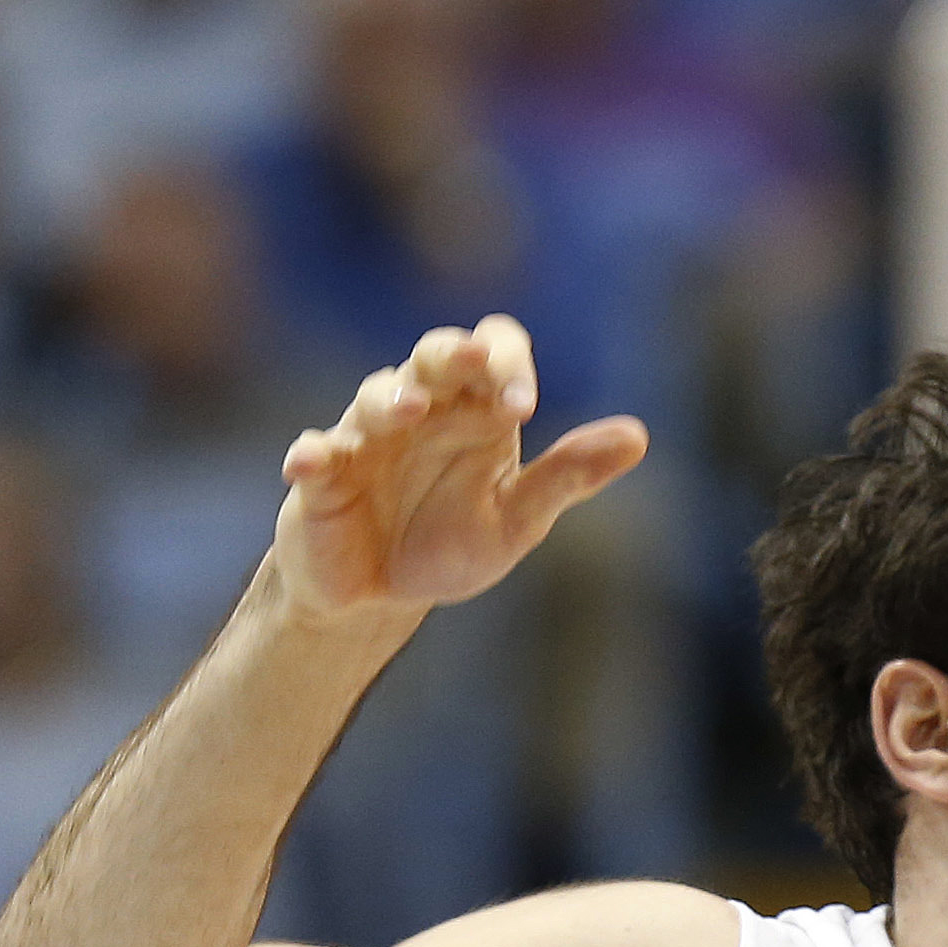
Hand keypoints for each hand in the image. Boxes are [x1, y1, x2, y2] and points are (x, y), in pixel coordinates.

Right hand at [270, 318, 649, 621]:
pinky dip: (310, 456)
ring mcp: (365, 437)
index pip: (494, 351)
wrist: (380, 595)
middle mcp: (421, 410)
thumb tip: (637, 436)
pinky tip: (311, 462)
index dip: (508, 362)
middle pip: (434, 357)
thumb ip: (569, 476)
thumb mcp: (517, 518)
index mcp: (475, 411)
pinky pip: (312, 456)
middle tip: (472, 359)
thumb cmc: (449, 544)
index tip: (522, 405)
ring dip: (392, 399)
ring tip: (412, 410)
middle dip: (451, 354)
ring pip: (375, 397)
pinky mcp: (318, 475)